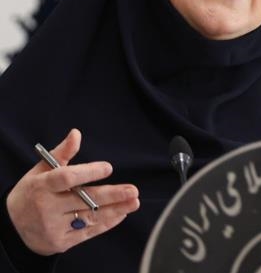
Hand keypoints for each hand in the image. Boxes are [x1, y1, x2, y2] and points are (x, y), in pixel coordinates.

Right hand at [5, 128, 139, 254]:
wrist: (12, 228)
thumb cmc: (31, 193)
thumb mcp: (40, 171)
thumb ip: (61, 153)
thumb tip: (76, 134)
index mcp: (41, 186)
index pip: (66, 178)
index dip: (88, 173)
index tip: (108, 168)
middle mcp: (46, 207)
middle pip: (83, 200)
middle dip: (111, 195)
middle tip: (132, 190)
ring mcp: (54, 227)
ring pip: (90, 217)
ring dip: (115, 209)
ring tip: (133, 202)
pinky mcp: (61, 241)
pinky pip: (89, 231)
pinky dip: (107, 223)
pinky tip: (121, 213)